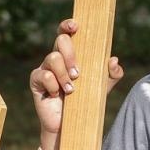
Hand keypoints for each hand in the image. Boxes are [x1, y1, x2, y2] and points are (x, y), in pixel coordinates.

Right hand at [28, 18, 122, 149]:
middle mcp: (56, 58)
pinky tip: (58, 95)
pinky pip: (44, 75)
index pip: (66, 33)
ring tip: (71, 88)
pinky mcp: (36, 81)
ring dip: (64, 74)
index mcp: (70, 54)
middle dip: (71, 54)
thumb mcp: (103, 87)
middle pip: (60, 41)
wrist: (71, 124)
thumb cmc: (86, 101)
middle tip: (78, 73)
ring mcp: (44, 68)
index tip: (75, 26)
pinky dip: (54, 86)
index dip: (68, 25)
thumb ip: (112, 74)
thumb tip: (113, 60)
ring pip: (53, 58)